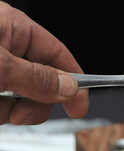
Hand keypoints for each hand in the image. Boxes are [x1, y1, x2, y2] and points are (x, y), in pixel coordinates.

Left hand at [0, 2, 88, 124]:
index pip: (59, 56)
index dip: (75, 83)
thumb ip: (37, 78)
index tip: (80, 106)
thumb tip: (70, 87)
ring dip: (9, 111)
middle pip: (43, 83)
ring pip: (21, 100)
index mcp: (13, 28)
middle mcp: (6, 49)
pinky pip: (3, 107)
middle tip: (22, 112)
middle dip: (34, 103)